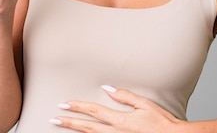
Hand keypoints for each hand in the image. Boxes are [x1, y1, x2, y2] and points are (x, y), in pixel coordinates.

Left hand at [50, 85, 184, 131]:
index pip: (94, 111)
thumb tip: (107, 88)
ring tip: (62, 126)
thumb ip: (124, 96)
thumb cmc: (162, 123)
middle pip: (87, 127)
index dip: (77, 107)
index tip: (64, 104)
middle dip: (69, 122)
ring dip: (76, 131)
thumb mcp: (145, 104)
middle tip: (54, 118)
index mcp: (121, 120)